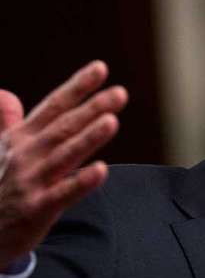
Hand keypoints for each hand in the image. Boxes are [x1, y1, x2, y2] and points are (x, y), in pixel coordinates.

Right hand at [0, 61, 126, 270]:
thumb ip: (8, 121)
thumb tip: (5, 93)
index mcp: (22, 139)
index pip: (54, 106)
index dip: (78, 87)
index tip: (101, 68)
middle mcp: (27, 155)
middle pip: (65, 127)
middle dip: (92, 108)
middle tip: (120, 93)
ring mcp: (31, 181)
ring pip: (65, 155)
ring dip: (88, 138)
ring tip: (112, 120)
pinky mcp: (35, 209)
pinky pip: (62, 194)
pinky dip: (81, 182)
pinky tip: (101, 171)